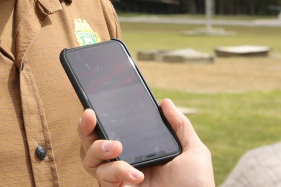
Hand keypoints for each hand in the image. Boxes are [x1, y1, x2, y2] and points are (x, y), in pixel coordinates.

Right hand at [77, 98, 214, 186]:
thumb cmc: (196, 185)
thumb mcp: (192, 151)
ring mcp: (120, 179)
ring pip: (90, 161)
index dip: (99, 119)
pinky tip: (137, 174)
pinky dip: (118, 171)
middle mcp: (124, 163)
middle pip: (91, 144)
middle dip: (84, 128)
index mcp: (139, 151)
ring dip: (98, 148)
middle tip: (90, 116)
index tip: (96, 105)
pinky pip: (104, 179)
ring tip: (116, 147)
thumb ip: (179, 125)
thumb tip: (165, 102)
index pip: (112, 132)